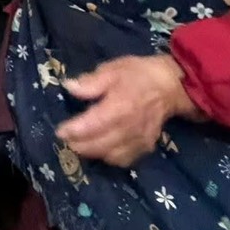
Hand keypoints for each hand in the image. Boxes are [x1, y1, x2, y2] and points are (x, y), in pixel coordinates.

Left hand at [56, 54, 195, 166]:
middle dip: (79, 144)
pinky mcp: (145, 147)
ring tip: (79, 144)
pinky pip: (123, 160)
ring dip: (92, 153)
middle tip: (66, 139)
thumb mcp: (112, 70)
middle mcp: (130, 128)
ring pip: (110, 156)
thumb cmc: (137, 74)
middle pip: (99, 145)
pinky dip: (109, 158)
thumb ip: (91, 82)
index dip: (74, 131)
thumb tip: (69, 87)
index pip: (93, 124)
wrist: (169, 86)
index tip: (59, 131)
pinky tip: (100, 148)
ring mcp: (139, 140)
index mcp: (120, 106)